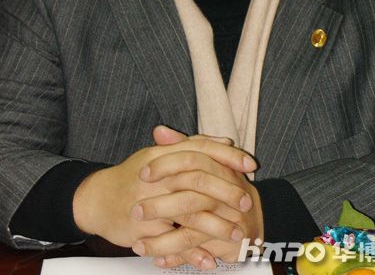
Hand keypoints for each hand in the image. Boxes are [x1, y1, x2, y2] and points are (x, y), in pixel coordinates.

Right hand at [73, 128, 256, 268]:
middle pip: (197, 179)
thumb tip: (225, 142)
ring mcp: (149, 202)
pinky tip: (209, 258)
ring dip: (216, 226)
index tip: (250, 164)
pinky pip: (171, 242)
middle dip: (226, 191)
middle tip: (247, 201)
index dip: (227, 156)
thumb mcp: (160, 154)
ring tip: (237, 234)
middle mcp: (157, 175)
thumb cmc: (134, 175)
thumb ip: (192, 146)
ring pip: (188, 213)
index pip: (200, 149)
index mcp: (163, 154)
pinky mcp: (142, 228)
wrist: (97, 198)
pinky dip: (192, 252)